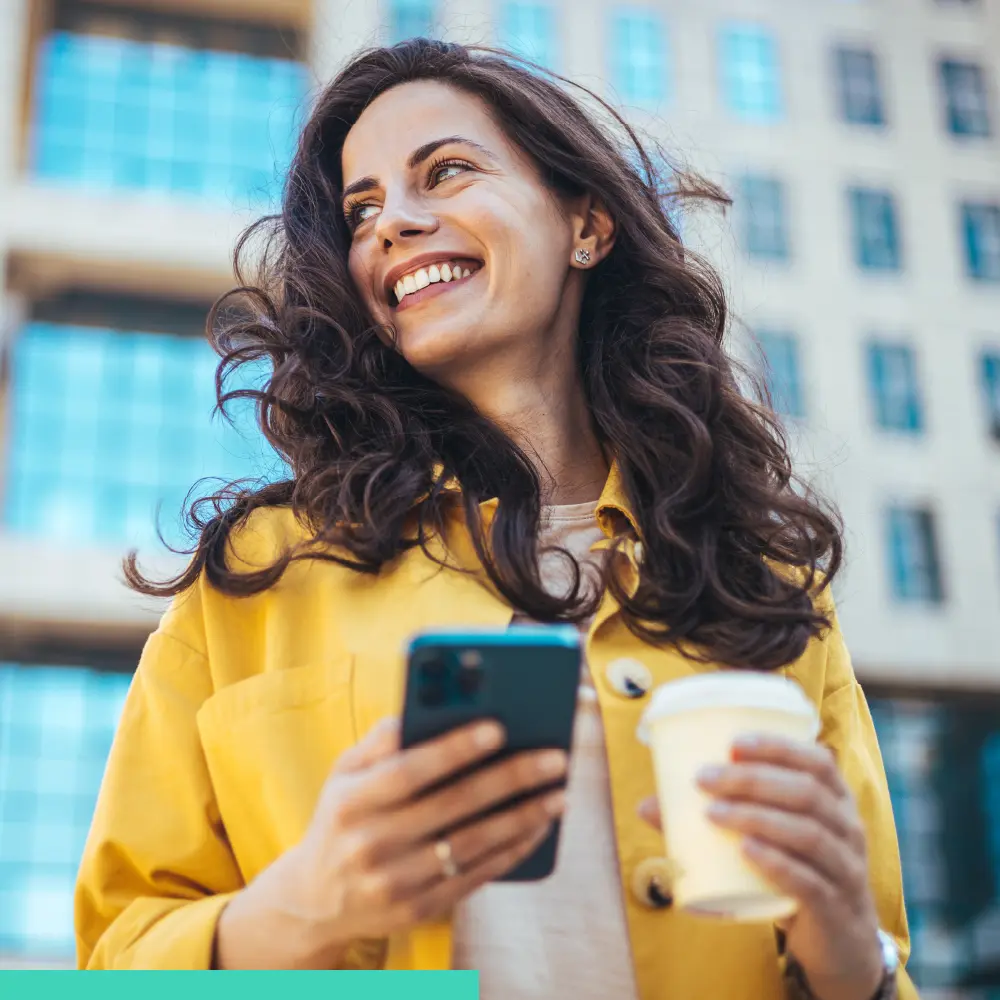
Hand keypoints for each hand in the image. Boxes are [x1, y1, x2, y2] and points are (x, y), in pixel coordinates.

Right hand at [216, 716, 565, 968]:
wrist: (314, 899)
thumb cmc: (343, 816)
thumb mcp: (344, 773)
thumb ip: (382, 739)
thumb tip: (426, 704)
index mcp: (351, 801)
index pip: (409, 770)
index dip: (455, 749)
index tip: (499, 727)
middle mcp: (370, 844)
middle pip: (452, 806)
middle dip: (510, 778)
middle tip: (554, 758)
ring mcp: (395, 882)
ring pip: (472, 845)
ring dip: (523, 817)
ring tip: (559, 793)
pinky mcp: (418, 910)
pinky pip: (476, 876)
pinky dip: (513, 850)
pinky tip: (539, 827)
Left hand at [638, 735, 883, 999]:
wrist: (839, 945)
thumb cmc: (796, 874)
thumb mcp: (768, 840)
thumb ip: (711, 821)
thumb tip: (646, 805)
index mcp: (836, 802)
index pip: (817, 762)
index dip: (778, 747)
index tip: (733, 742)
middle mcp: (848, 830)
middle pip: (806, 793)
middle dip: (752, 780)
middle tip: (704, 779)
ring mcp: (845, 870)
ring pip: (807, 834)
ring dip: (756, 817)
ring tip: (712, 813)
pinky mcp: (834, 909)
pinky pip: (809, 881)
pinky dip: (776, 863)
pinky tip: (746, 851)